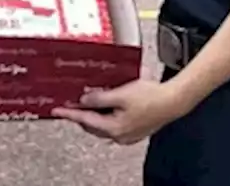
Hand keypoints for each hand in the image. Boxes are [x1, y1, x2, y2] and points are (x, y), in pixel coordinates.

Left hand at [52, 79, 190, 144]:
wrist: (173, 101)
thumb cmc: (151, 97)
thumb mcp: (120, 94)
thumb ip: (99, 98)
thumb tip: (84, 100)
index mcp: (113, 128)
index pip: (84, 120)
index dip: (69, 114)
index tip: (56, 111)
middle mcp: (119, 135)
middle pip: (92, 125)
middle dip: (81, 114)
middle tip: (70, 103)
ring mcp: (128, 134)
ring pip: (103, 125)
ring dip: (94, 114)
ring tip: (88, 100)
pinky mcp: (134, 130)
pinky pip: (113, 124)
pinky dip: (106, 115)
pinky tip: (107, 104)